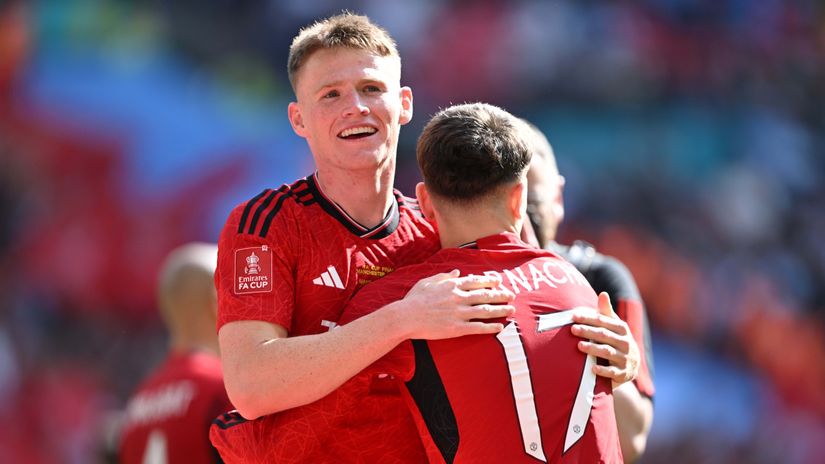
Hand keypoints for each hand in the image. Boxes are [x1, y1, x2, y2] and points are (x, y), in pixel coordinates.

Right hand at [394, 270, 515, 339]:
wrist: (405, 317)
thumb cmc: (413, 299)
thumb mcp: (427, 282)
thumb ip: (443, 277)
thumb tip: (456, 273)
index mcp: (451, 286)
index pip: (475, 281)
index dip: (489, 282)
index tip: (499, 282)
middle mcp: (458, 297)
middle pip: (485, 295)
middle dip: (500, 295)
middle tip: (512, 296)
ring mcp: (459, 313)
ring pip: (485, 310)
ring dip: (500, 310)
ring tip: (511, 310)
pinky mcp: (457, 328)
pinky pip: (478, 327)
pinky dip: (490, 327)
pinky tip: (499, 327)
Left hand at [571, 292, 639, 386]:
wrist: (631, 365)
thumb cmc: (617, 340)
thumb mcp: (614, 326)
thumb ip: (606, 312)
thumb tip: (602, 294)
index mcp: (622, 329)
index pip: (604, 321)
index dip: (589, 318)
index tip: (574, 316)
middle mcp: (625, 342)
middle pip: (605, 335)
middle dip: (588, 332)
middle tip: (573, 329)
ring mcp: (625, 358)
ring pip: (608, 352)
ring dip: (593, 348)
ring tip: (579, 346)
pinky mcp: (622, 373)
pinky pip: (612, 371)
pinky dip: (603, 370)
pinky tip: (592, 368)